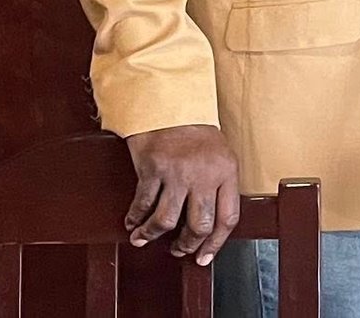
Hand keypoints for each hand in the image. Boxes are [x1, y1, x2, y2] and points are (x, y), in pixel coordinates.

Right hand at [124, 124, 240, 266]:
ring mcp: (177, 172)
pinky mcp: (152, 168)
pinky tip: (132, 222)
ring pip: (166, 221)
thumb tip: (209, 226)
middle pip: (198, 225)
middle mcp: (204, 174)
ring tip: (145, 239)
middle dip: (186, 244)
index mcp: (226, 172)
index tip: (204, 257)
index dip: (215, 244)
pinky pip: (142, 204)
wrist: (170, 102)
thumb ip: (219, 186)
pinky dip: (135, 219)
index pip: (227, 218)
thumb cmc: (195, 131)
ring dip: (152, 236)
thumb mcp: (220, 155)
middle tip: (177, 250)